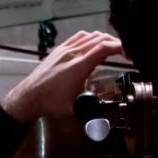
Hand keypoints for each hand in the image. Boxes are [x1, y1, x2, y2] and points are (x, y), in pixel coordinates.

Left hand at [1, 31, 122, 123]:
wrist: (28, 97)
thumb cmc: (50, 104)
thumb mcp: (75, 109)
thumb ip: (92, 111)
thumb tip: (106, 122)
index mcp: (78, 66)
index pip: (103, 48)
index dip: (119, 47)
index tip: (128, 52)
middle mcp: (72, 54)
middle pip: (98, 38)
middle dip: (114, 42)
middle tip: (124, 51)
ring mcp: (64, 50)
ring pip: (88, 35)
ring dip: (102, 38)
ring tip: (111, 47)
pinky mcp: (58, 50)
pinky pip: (78, 37)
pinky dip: (90, 37)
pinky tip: (93, 44)